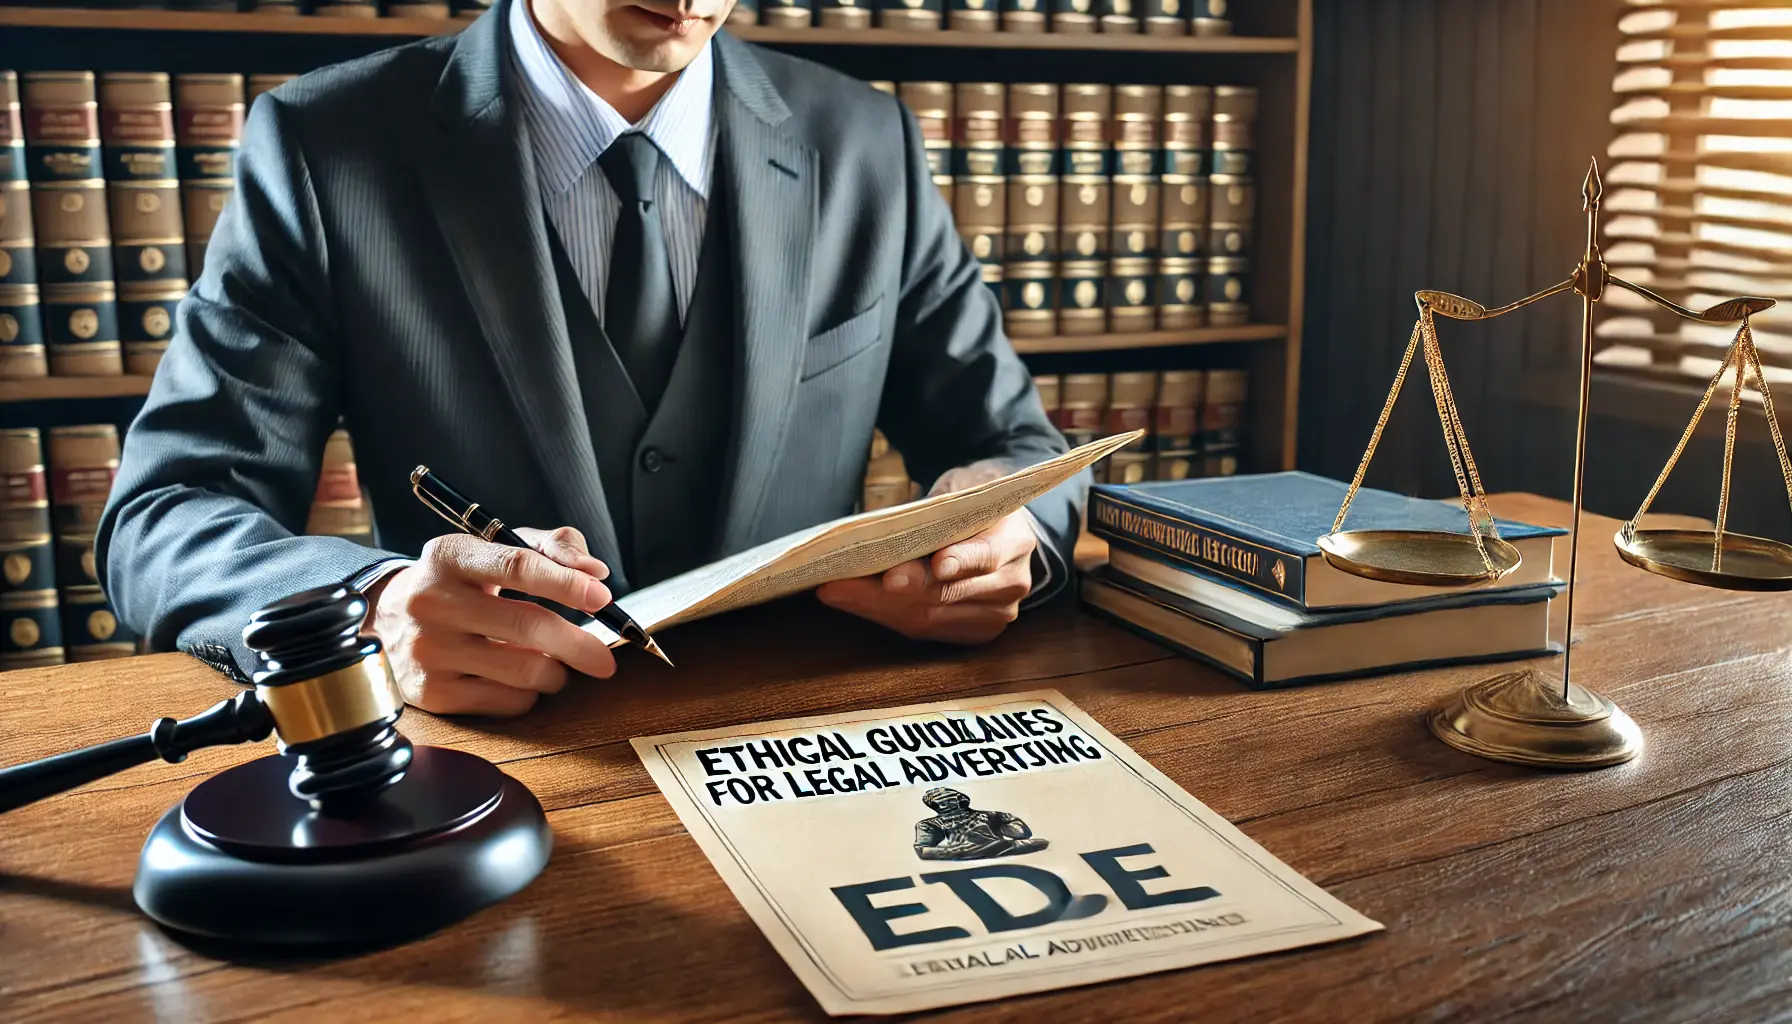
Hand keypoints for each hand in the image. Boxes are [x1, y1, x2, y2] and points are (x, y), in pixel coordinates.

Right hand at [366, 526, 617, 716]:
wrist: (389, 620)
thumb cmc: (462, 581)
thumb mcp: (496, 548)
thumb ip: (552, 548)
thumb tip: (594, 572)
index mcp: (450, 556)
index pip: (517, 566)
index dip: (566, 583)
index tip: (601, 598)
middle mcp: (432, 602)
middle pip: (526, 626)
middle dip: (578, 644)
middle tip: (604, 658)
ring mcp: (428, 650)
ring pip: (523, 671)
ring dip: (555, 672)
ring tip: (556, 664)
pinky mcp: (431, 692)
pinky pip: (506, 701)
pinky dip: (530, 693)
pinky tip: (521, 679)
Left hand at [815, 509, 1035, 644]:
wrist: (1000, 528)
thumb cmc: (973, 501)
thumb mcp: (965, 485)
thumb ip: (942, 503)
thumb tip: (888, 523)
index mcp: (1015, 541)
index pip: (987, 556)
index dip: (960, 561)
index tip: (935, 563)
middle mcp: (1011, 585)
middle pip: (946, 594)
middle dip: (893, 590)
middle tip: (846, 580)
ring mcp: (994, 615)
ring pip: (928, 618)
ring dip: (876, 606)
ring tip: (835, 589)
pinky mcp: (971, 633)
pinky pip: (922, 629)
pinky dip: (884, 615)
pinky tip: (851, 600)